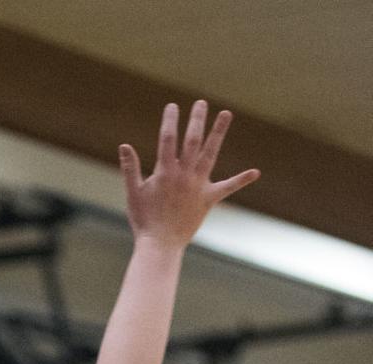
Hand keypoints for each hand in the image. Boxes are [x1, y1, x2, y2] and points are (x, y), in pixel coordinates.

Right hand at [119, 102, 259, 247]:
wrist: (160, 245)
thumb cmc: (144, 221)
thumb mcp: (133, 193)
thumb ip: (130, 168)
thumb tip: (124, 145)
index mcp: (165, 172)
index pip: (167, 139)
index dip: (170, 121)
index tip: (172, 107)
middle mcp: (184, 175)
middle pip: (192, 141)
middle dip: (196, 120)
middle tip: (201, 103)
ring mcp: (197, 186)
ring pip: (210, 153)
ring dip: (218, 132)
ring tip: (226, 113)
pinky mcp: (208, 199)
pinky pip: (227, 188)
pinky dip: (241, 180)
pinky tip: (255, 172)